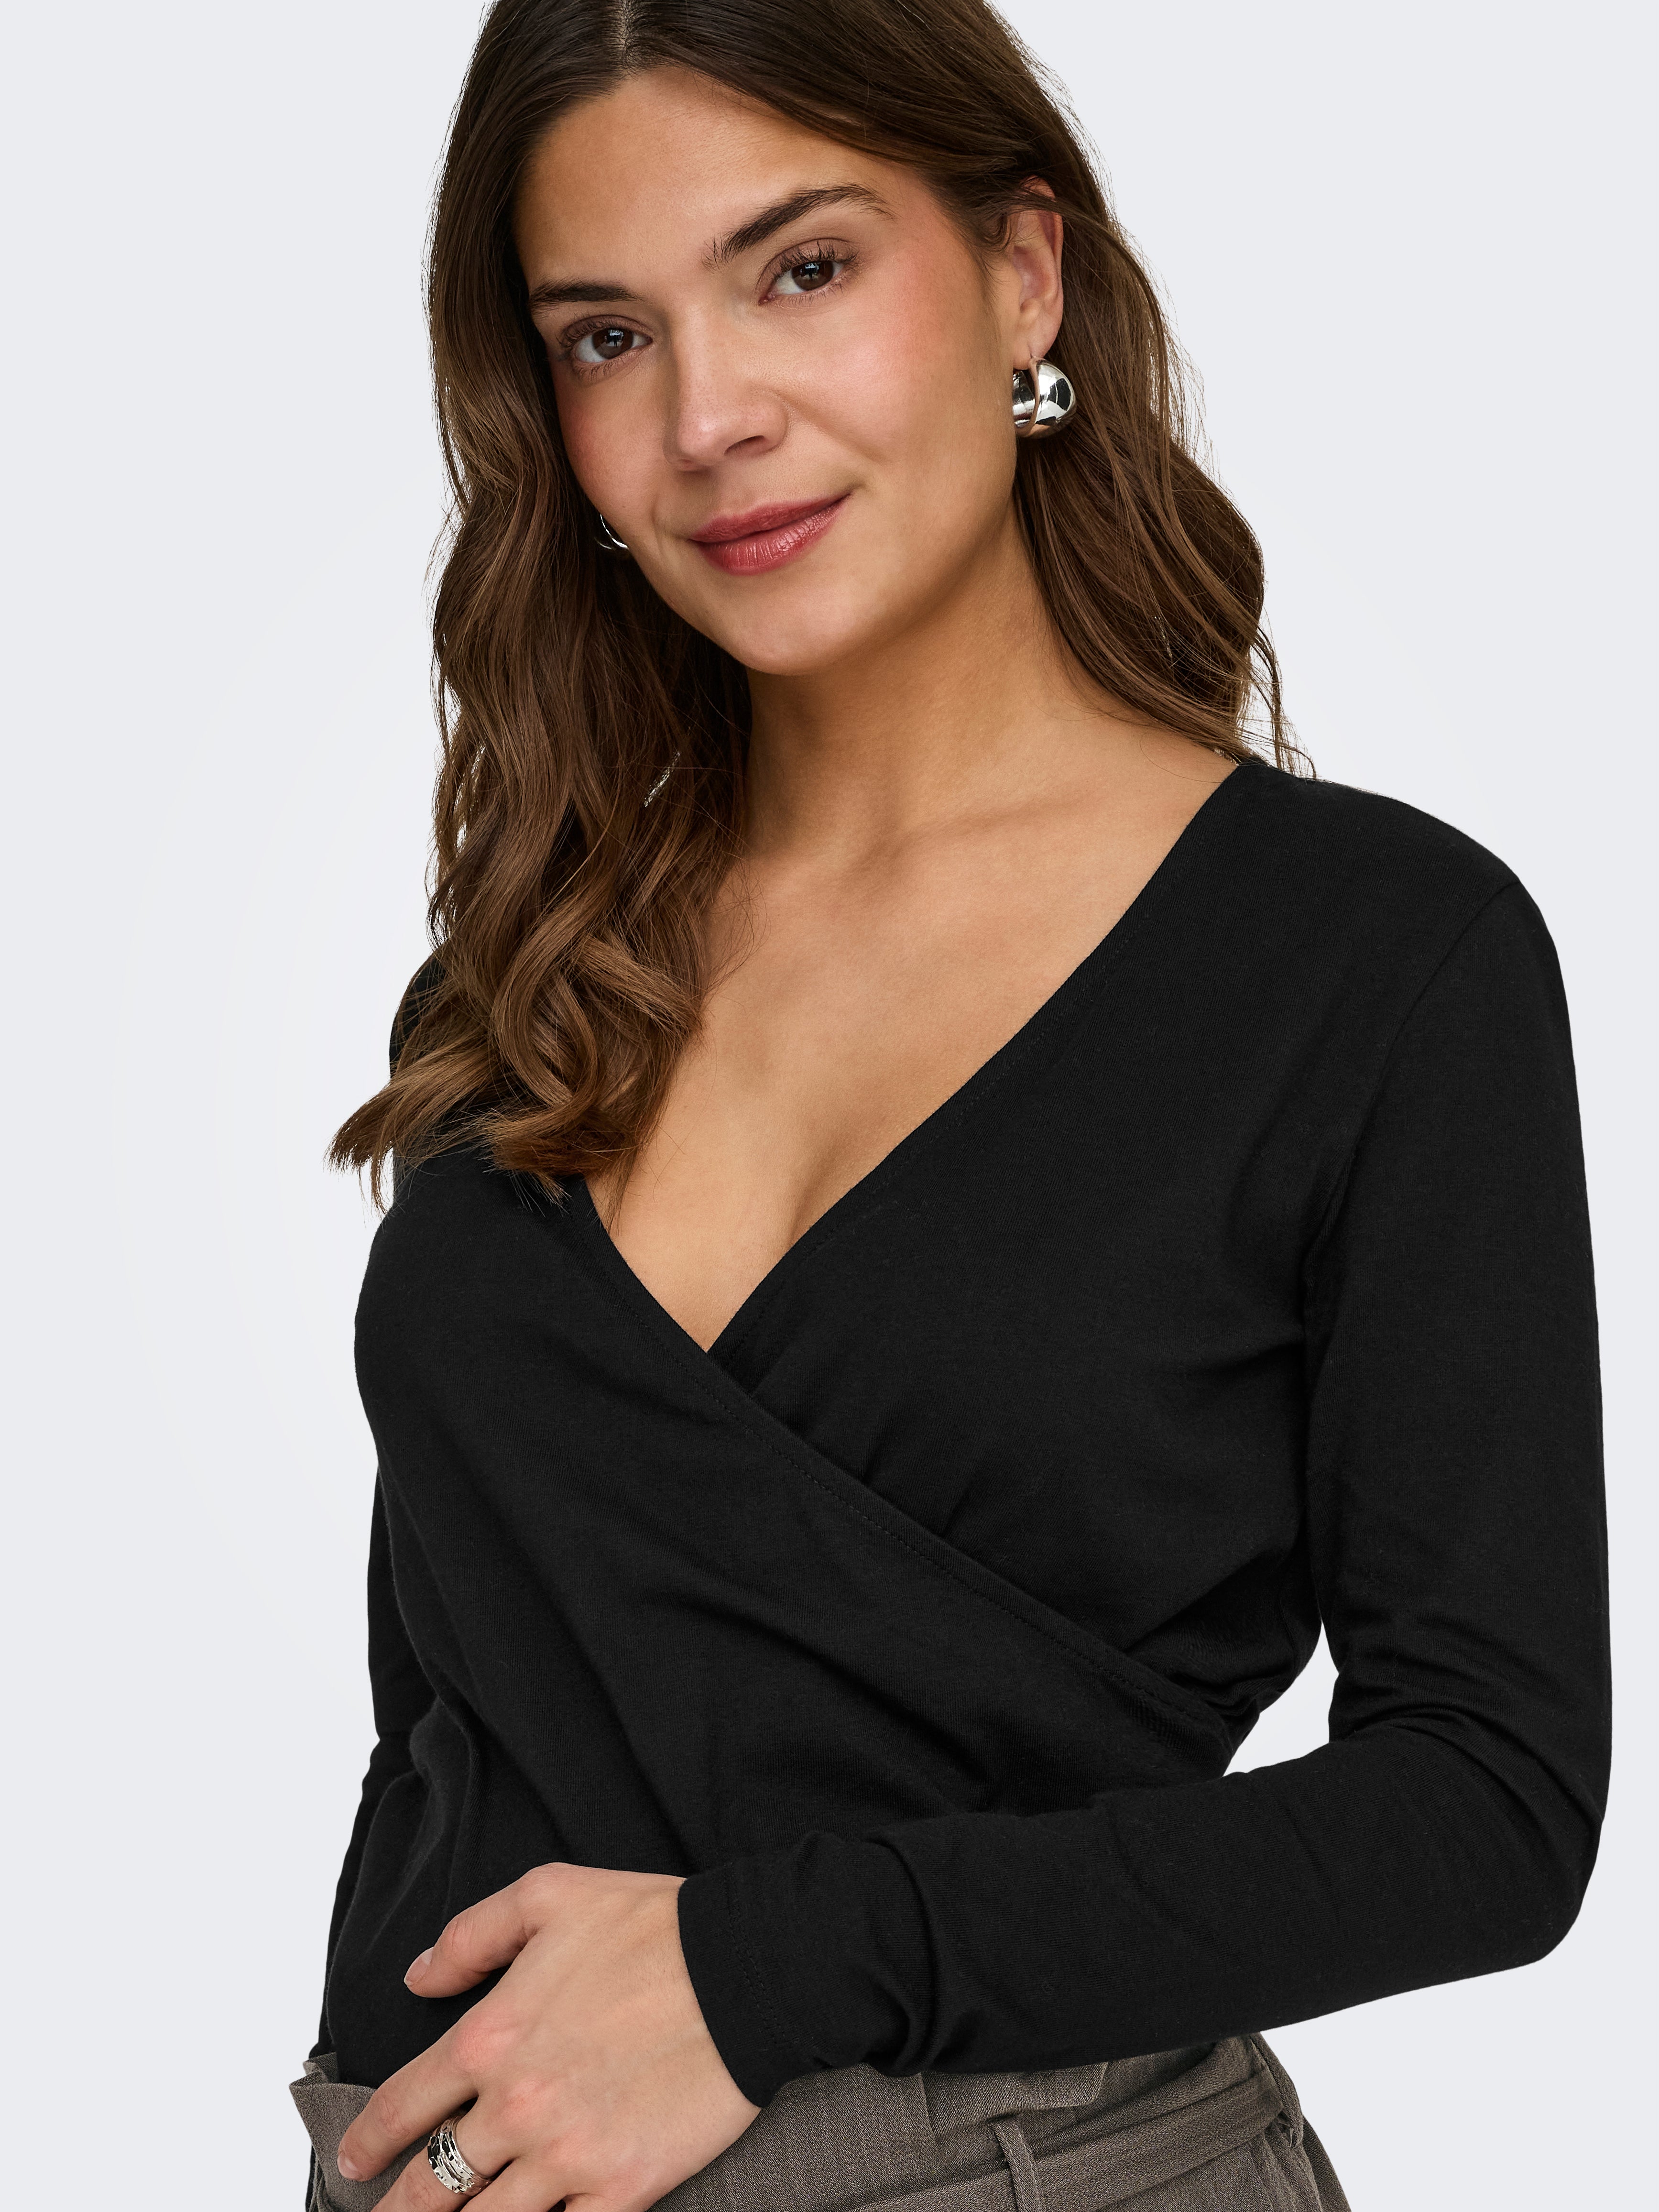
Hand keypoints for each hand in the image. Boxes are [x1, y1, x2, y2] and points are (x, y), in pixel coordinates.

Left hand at [335, 1863, 760, 2210]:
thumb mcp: (549, 1895)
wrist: (747, 1968)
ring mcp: (567, 2157)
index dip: (367, 2142)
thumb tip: (419, 1975)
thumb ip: (473, 1935)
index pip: (402, 2107)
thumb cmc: (654, 1926)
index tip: (353, 2162)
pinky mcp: (622, 2190)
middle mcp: (516, 2107)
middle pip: (431, 2186)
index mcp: (490, 2037)